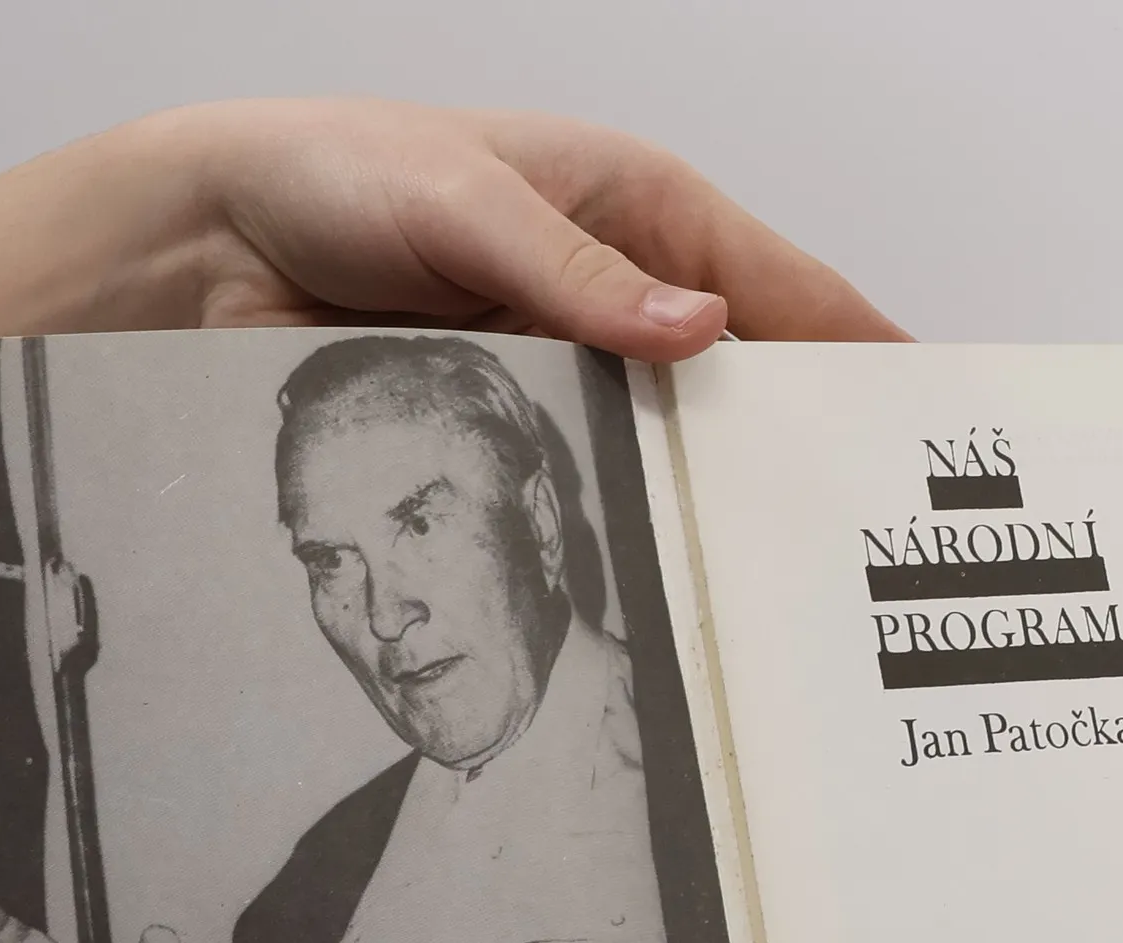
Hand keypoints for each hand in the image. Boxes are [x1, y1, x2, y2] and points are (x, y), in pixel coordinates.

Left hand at [0, 97, 909, 587]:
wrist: (199, 257)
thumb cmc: (329, 173)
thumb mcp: (462, 199)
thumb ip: (574, 273)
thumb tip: (694, 330)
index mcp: (635, 211)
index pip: (783, 287)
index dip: (859, 351)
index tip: (923, 419)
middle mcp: (614, 303)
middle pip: (740, 390)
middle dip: (795, 455)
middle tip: (855, 537)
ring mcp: (564, 383)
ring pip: (667, 459)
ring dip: (707, 515)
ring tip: (774, 588)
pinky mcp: (507, 446)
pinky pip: (586, 497)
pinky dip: (622, 537)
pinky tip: (655, 588)